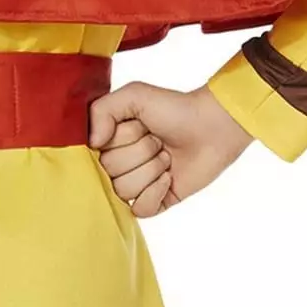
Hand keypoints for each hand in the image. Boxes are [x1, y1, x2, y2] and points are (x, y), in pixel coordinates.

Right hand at [89, 81, 252, 215]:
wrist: (214, 126)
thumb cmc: (175, 108)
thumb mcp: (133, 95)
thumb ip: (100, 111)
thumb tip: (93, 144)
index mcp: (109, 142)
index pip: (93, 153)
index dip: (118, 140)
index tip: (138, 127)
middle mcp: (118, 165)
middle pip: (110, 173)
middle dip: (140, 152)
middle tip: (158, 140)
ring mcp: (136, 185)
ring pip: (124, 192)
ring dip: (151, 170)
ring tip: (167, 156)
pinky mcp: (155, 202)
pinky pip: (140, 210)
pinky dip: (156, 193)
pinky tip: (169, 178)